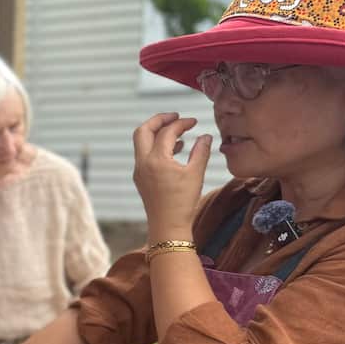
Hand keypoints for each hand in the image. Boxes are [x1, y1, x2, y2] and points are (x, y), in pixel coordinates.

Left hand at [132, 112, 211, 241]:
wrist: (167, 226)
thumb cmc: (182, 202)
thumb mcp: (196, 174)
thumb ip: (200, 151)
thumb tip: (205, 136)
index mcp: (156, 160)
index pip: (167, 132)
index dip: (181, 123)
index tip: (194, 122)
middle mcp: (142, 163)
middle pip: (143, 130)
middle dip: (159, 120)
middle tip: (175, 117)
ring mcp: (139, 171)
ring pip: (142, 143)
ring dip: (158, 133)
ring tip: (179, 133)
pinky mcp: (141, 178)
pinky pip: (145, 155)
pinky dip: (157, 147)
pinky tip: (175, 150)